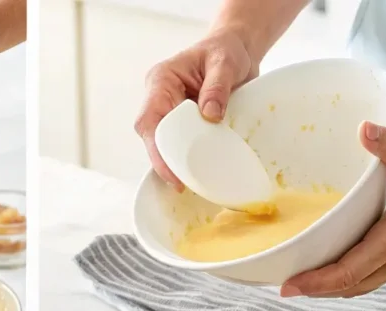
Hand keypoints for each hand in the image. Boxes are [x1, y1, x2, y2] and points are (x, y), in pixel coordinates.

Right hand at [134, 28, 256, 188]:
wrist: (236, 49)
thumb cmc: (227, 50)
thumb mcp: (226, 63)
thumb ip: (217, 87)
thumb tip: (210, 116)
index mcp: (161, 81)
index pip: (149, 120)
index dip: (156, 149)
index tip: (172, 171)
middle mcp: (159, 98)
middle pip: (151, 137)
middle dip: (162, 161)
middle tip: (181, 184)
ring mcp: (168, 111)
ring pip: (162, 143)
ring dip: (174, 162)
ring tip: (189, 183)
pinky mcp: (181, 122)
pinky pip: (178, 143)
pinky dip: (186, 158)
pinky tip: (196, 173)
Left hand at [281, 122, 385, 298]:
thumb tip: (363, 128)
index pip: (349, 271)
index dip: (317, 281)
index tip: (289, 285)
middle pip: (350, 286)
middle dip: (316, 290)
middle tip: (284, 288)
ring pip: (361, 286)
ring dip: (331, 289)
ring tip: (301, 285)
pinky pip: (370, 278)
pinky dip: (347, 281)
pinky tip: (331, 273)